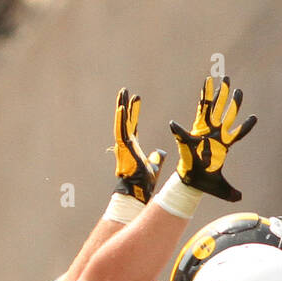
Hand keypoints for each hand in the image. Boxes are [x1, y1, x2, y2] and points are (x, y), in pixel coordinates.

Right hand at [112, 88, 164, 202]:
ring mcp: (123, 144)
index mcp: (132, 146)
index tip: (136, 100)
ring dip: (122, 106)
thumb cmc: (144, 181)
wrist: (138, 190)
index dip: (134, 112)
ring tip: (123, 92)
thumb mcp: (153, 165)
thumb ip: (156, 158)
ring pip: (121, 121)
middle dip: (125, 104)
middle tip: (125, 91)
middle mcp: (126, 143)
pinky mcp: (123, 147)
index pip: (132, 124)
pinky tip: (122, 107)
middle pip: (125, 119)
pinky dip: (121, 119)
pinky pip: (121, 130)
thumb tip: (160, 152)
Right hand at [169, 75, 256, 201]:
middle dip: (231, 101)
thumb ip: (230, 192)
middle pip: (226, 114)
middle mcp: (215, 135)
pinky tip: (205, 84)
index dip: (246, 126)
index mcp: (224, 145)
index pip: (238, 133)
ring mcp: (206, 131)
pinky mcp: (196, 129)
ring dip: (219, 94)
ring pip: (214, 108)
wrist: (190, 182)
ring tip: (223, 80)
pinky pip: (200, 111)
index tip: (254, 118)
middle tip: (236, 88)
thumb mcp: (221, 188)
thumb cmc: (204, 183)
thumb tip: (239, 198)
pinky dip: (203, 98)